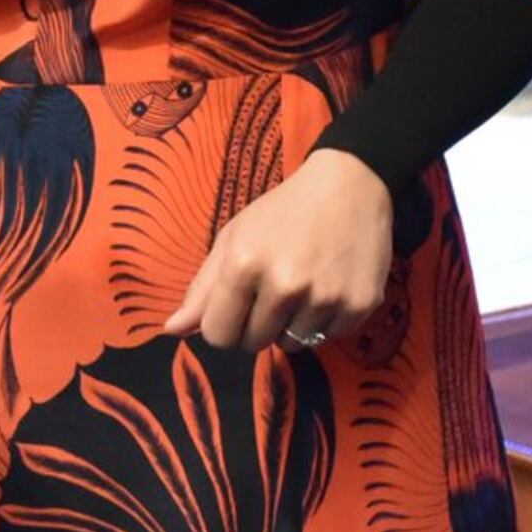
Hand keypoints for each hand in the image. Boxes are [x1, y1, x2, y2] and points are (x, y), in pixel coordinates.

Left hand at [171, 149, 396, 351]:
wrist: (350, 186)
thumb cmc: (282, 212)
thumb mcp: (234, 238)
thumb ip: (202, 288)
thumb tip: (172, 330)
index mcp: (243, 265)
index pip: (218, 335)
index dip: (224, 324)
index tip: (236, 307)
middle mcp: (284, 285)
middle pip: (254, 343)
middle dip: (256, 324)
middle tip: (272, 291)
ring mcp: (325, 297)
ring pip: (292, 345)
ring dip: (291, 325)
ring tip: (302, 287)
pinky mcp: (359, 305)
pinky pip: (329, 338)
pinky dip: (325, 321)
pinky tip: (328, 287)